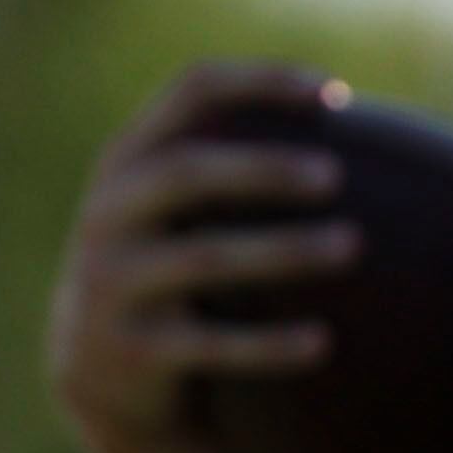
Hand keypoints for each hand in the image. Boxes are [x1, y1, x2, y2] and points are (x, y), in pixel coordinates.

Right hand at [45, 61, 358, 452]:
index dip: (260, 82)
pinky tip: (324, 342)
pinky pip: (210, 344)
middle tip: (335, 175)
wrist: (97, 370)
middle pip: (185, 173)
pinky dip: (268, 344)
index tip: (334, 94)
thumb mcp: (174, 208)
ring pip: (204, 258)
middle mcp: (109, 213)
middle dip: (262, 168)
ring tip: (353, 246)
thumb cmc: (168, 264)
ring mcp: (113, 282)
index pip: (190, 93)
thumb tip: (355, 117)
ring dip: (283, 249)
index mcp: (127, 161)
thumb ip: (230, 160)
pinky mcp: (131, 350)